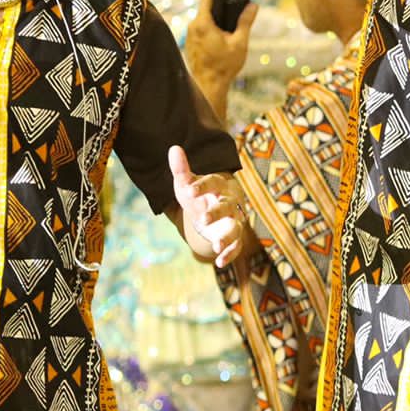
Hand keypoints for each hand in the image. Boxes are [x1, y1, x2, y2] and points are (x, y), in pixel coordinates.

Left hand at [169, 145, 252, 267]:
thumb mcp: (187, 184)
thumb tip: (173, 148)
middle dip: (216, 212)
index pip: (212, 183)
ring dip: (227, 237)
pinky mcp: (235, 237)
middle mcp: (230, 202)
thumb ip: (181, 169)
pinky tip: (219, 262)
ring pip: (235, 228)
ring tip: (216, 245)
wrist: (214, 212)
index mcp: (219, 185)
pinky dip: (229, 254)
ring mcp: (234, 220)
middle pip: (227, 206)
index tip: (189, 190)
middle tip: (202, 219)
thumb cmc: (199, 195)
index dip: (201, 186)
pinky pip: (236, 246)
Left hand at [186, 0, 258, 90]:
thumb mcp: (239, 42)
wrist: (209, 86)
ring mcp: (189, 36)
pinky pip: (200, 31)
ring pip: (203, 20)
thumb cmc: (224, 65)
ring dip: (216, 20)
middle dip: (221, 8)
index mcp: (202, 23)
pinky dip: (210, 30)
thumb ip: (245, 21)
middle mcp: (192, 27)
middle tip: (236, 10)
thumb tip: (253, 5)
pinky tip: (222, 39)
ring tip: (231, 26)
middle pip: (206, 9)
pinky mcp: (190, 44)